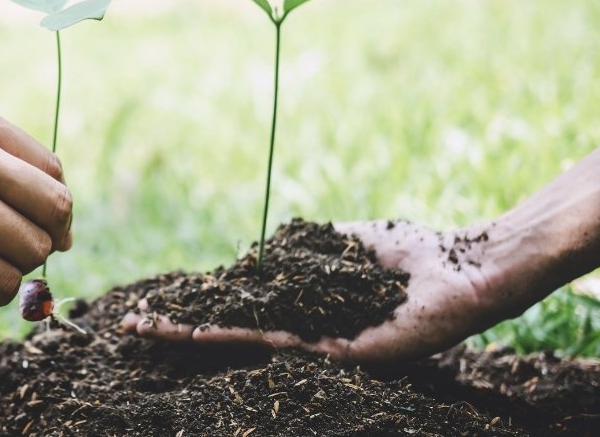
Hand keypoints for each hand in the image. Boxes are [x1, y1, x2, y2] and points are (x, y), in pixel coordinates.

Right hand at [122, 220, 509, 362]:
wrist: (467, 268)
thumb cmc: (416, 251)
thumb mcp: (344, 242)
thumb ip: (302, 251)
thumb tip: (254, 257)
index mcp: (311, 311)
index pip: (244, 309)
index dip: (202, 304)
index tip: (163, 300)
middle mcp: (309, 333)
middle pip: (233, 332)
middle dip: (180, 328)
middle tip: (132, 325)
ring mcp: (320, 348)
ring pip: (243, 343)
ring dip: (191, 336)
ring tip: (146, 328)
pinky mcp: (339, 357)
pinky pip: (277, 344)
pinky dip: (233, 335)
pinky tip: (197, 329)